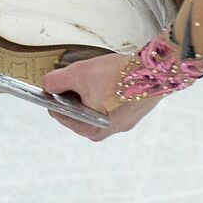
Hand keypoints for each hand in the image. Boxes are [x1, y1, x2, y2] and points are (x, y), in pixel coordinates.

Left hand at [41, 52, 162, 140]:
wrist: (154, 71)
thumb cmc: (117, 77)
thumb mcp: (78, 74)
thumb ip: (56, 81)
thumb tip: (48, 85)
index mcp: (92, 130)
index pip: (60, 114)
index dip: (54, 97)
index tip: (55, 83)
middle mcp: (109, 131)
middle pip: (80, 112)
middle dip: (75, 95)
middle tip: (76, 77)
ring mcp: (125, 122)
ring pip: (97, 107)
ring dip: (92, 93)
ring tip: (95, 76)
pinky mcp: (136, 112)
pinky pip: (114, 104)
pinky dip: (109, 93)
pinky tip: (111, 79)